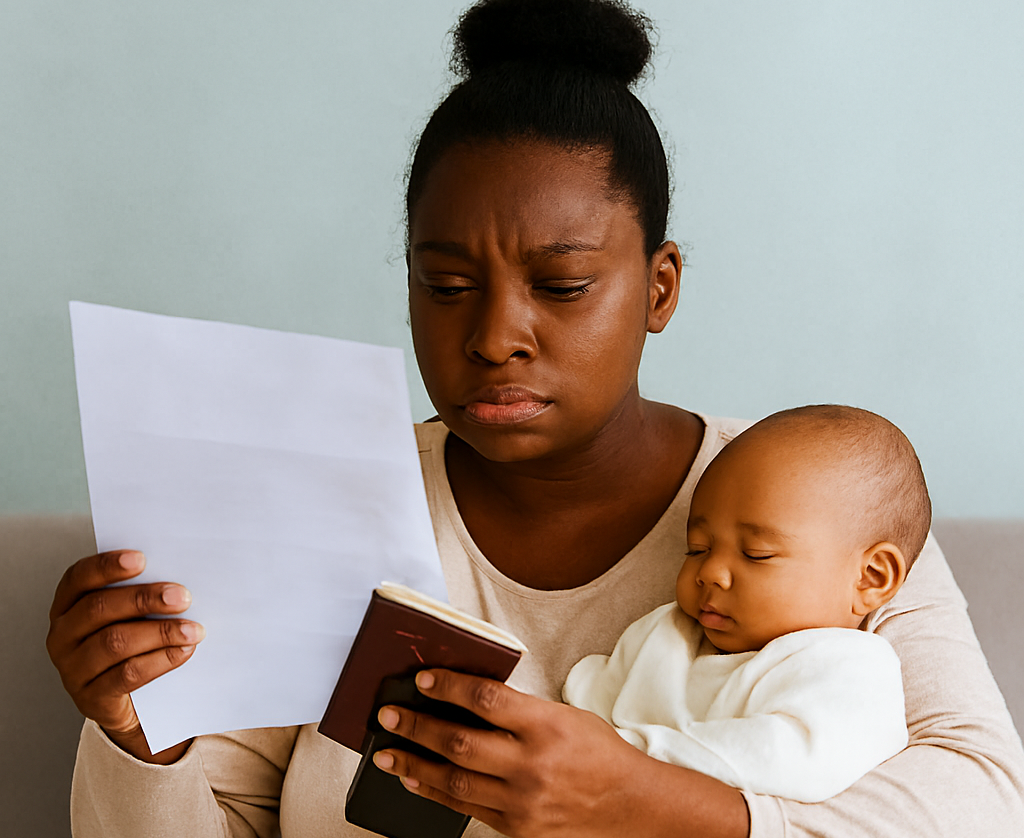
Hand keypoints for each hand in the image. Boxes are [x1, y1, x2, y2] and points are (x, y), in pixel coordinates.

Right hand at [45, 549, 203, 761]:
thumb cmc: (130, 644)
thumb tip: (175, 579)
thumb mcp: (128, 616)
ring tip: (193, 629)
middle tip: (182, 597)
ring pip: (115, 642)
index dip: (106, 566)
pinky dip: (161, 660)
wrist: (127, 700)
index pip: (78, 578)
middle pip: (99, 608)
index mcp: (67, 606)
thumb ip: (139, 594)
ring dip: (161, 632)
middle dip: (144, 599)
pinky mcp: (91, 696)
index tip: (141, 558)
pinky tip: (183, 650)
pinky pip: (127, 674)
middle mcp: (62, 635)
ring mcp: (72, 668)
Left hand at [369, 669, 709, 837]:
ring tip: (387, 753)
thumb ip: (518, 709)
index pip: (485, 698)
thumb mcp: (564, 715)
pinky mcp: (517, 828)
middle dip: (416, 726)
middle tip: (387, 716)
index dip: (448, 686)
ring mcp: (522, 800)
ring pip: (453, 780)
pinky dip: (435, 793)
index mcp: (545, 724)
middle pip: (459, 741)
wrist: (631, 805)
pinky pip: (465, 809)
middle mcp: (531, 763)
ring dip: (414, 764)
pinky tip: (416, 780)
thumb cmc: (598, 753)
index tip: (422, 680)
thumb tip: (465, 696)